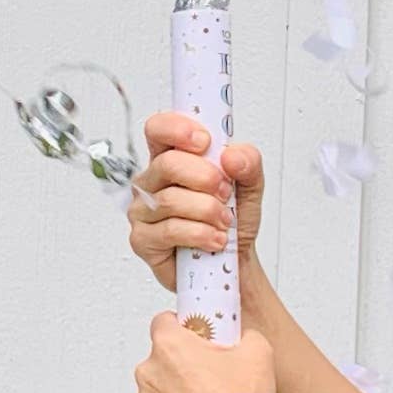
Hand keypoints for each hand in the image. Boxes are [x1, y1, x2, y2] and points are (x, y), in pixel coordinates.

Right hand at [128, 113, 265, 290]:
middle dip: (205, 177)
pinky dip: (199, 234)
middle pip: (167, 164)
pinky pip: (169, 230)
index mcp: (171, 158)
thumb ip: (248, 162)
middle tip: (225, 192)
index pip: (159, 129)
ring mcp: (143, 210)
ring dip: (207, 211)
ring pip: (170, 200)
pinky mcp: (142, 240)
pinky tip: (214, 238)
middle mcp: (152, 181)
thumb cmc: (232, 220)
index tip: (205, 142)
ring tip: (225, 221)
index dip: (177, 129)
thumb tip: (232, 156)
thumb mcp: (250, 186)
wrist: (233, 263)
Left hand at [132, 311, 277, 392]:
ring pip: (156, 391)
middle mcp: (149, 374)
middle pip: (159, 359)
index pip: (163, 322)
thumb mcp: (257, 349)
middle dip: (179, 365)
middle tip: (206, 377)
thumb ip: (240, 334)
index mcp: (169, 346)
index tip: (193, 338)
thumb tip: (238, 336)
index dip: (181, 329)